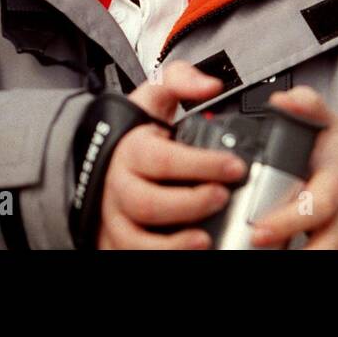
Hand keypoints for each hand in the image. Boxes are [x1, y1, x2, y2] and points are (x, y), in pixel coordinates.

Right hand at [97, 61, 246, 248]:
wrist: (102, 154)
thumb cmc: (138, 130)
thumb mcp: (156, 94)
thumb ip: (184, 80)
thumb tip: (211, 85)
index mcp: (132, 149)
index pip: (164, 160)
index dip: (202, 165)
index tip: (235, 166)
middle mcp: (118, 185)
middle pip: (149, 203)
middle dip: (190, 204)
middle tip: (223, 197)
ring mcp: (114, 217)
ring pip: (135, 238)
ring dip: (171, 244)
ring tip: (206, 239)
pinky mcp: (114, 240)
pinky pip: (129, 254)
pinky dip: (158, 256)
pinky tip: (189, 252)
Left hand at [249, 86, 337, 248]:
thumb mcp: (328, 122)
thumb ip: (306, 106)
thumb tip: (283, 100)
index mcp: (337, 182)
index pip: (318, 204)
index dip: (289, 220)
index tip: (259, 231)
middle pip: (328, 245)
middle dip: (300, 256)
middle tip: (258, 247)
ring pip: (333, 256)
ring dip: (304, 260)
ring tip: (260, 258)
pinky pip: (334, 260)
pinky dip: (309, 261)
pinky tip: (280, 255)